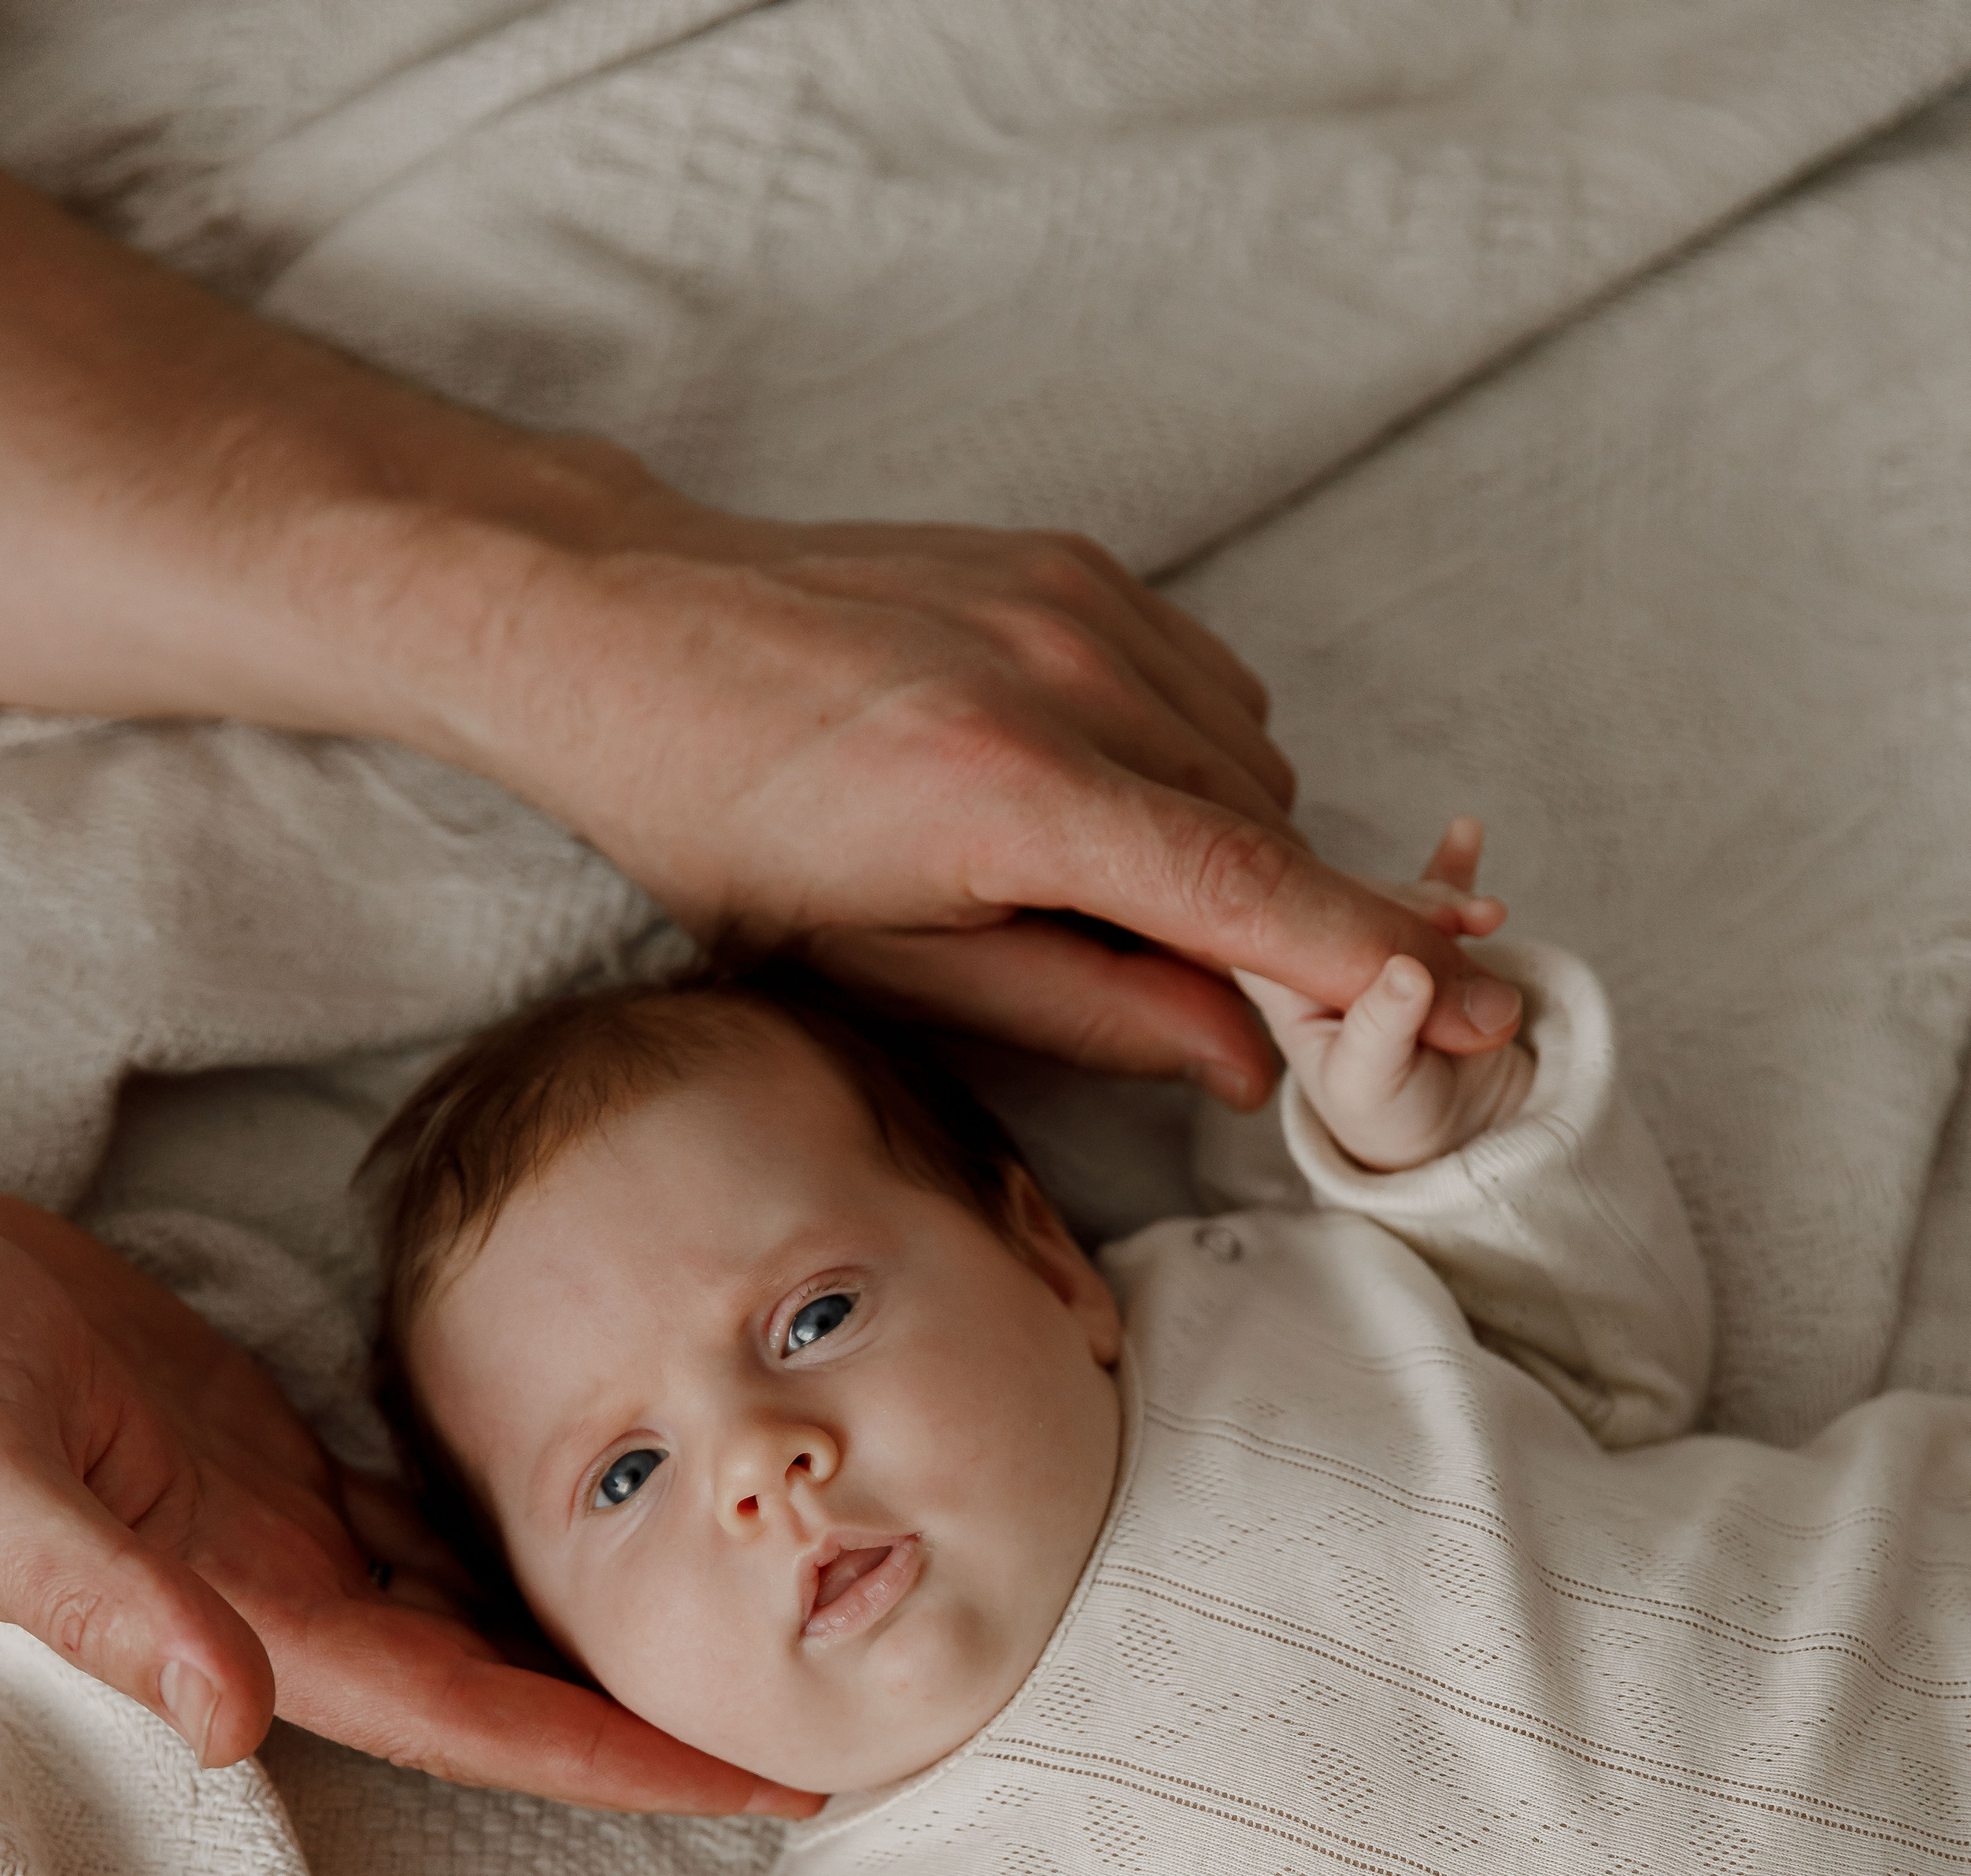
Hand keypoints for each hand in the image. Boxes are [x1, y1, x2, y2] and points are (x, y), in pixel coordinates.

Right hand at [0, 1192, 809, 1810]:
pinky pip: (411, 1519)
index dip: (619, 1761)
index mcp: (248, 1622)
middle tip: (803, 1726)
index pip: (476, 1721)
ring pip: (468, 1608)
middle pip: (503, 1688)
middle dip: (641, 1724)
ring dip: (583, 1637)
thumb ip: (108, 1600)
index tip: (760, 1782)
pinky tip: (582, 1527)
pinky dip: (501, 1537)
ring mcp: (269, 1531)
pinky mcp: (252, 1459)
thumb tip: (231, 1716)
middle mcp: (279, 1600)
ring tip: (723, 1640)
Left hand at [460, 486, 1521, 1106]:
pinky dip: (1186, 762)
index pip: (1254, 898)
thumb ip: (1084, 1013)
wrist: (633, 635)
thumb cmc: (734, 830)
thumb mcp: (887, 972)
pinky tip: (1085, 792)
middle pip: (1268, 837)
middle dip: (1269, 930)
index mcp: (1013, 795)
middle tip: (1183, 994)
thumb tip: (1246, 1060)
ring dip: (1219, 845)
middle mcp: (1070, 674)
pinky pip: (1204, 689)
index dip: (1383, 970)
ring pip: (1247, 764)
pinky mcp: (1072, 564)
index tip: (1493, 1017)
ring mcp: (1078, 601)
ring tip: (1079, 878)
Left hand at [1238, 818, 1534, 1170]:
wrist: (1456, 1125)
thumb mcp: (1370, 1085)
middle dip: (1405, 906)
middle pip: (1347, 899)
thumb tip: (1411, 972)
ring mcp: (1370, 940)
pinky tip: (1467, 833)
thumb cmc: (1389, 1116)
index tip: (1383, 922)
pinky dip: (1453, 867)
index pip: (1272, 927)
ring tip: (1489, 916)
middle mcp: (1319, 953)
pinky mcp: (1420, 935)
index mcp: (1280, 986)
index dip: (1317, 909)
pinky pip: (1432, 890)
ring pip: (1394, 895)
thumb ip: (1382, 1030)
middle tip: (1457, 923)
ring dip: (1441, 896)